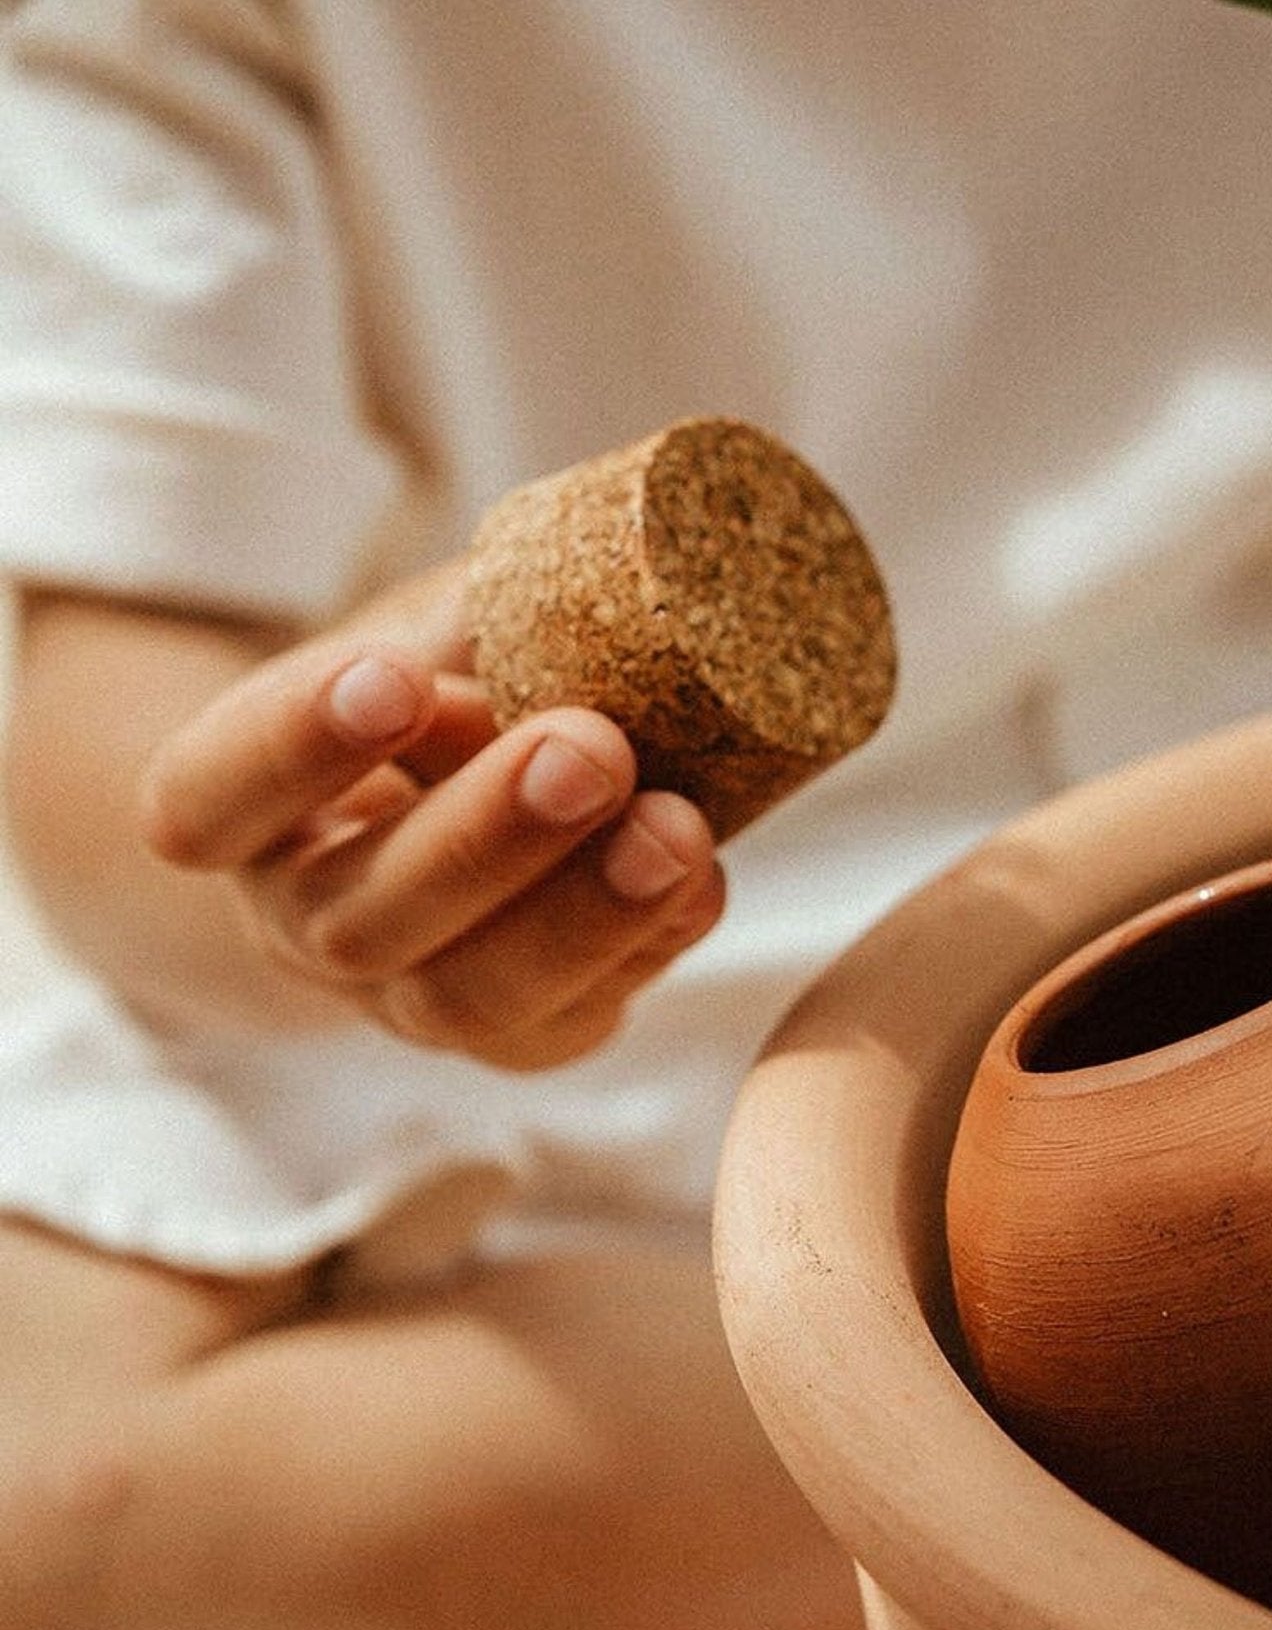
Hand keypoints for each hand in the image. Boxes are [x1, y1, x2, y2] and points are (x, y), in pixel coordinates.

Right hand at [138, 564, 724, 1069]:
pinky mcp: (520, 1037)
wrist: (474, 799)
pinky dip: (647, 949)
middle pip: (361, 916)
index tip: (392, 677)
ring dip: (582, 913)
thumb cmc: (442, 688)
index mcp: (240, 815)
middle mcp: (307, 923)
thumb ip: (482, 616)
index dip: (292, 748)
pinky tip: (701, 880)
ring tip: (675, 830)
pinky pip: (572, 1020)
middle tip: (591, 749)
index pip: (211, 800)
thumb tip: (593, 592)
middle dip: (484, 835)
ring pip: (468, 996)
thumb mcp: (435, 627)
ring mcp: (406, 999)